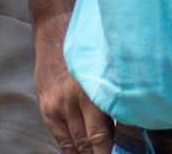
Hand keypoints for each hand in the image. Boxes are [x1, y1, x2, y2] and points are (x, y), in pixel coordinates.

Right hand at [35, 17, 114, 153]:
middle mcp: (71, 102)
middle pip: (86, 143)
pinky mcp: (46, 107)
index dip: (108, 153)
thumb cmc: (89, 46)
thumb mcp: (105, 70)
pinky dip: (70, 148)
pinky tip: (80, 153)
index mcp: (91, 92)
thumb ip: (112, 98)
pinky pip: (59, 137)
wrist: (56, 29)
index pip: (100, 137)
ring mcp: (56, 106)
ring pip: (73, 143)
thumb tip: (126, 126)